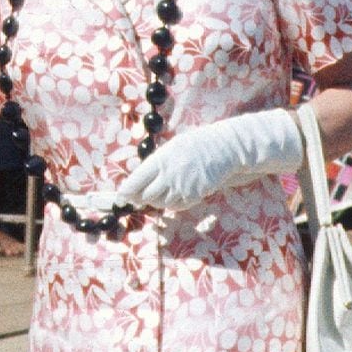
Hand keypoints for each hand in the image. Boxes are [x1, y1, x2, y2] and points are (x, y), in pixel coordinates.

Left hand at [115, 109, 303, 210]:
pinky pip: (177, 206)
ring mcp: (183, 186)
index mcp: (162, 158)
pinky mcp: (195, 195)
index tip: (122, 196)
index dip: (127, 191)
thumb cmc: (200, 145)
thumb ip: (158, 164)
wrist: (229, 148)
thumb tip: (139, 182)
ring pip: (161, 203)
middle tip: (140, 198)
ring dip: (160, 200)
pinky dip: (174, 203)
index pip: (136, 180)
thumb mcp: (176, 147)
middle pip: (146, 196)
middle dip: (142, 198)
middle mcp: (170, 173)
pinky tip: (180, 192)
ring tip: (167, 189)